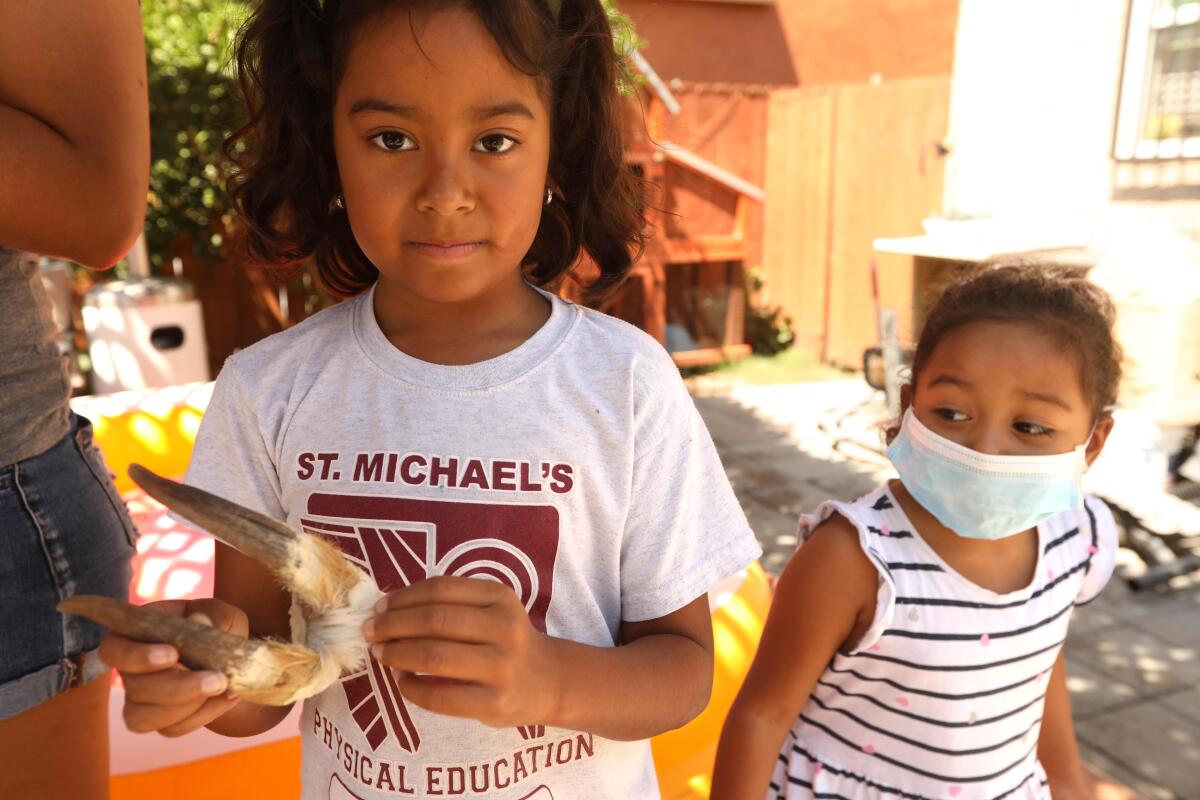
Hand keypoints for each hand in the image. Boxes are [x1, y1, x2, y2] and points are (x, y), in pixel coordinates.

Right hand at [97, 598, 246, 736]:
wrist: (234, 660)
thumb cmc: (220, 629)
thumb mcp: (223, 615)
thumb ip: (212, 616)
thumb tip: (198, 620)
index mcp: (136, 635)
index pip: (114, 649)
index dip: (136, 656)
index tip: (172, 654)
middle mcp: (131, 671)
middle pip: (133, 688)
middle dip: (176, 687)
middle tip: (218, 679)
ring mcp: (142, 700)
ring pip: (143, 718)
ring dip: (186, 707)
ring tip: (224, 688)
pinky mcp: (161, 721)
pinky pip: (172, 728)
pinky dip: (203, 715)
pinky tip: (229, 697)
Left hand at [364, 576, 557, 727]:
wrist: (547, 681)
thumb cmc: (505, 639)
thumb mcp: (491, 609)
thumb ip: (450, 604)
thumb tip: (387, 609)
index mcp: (500, 597)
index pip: (440, 589)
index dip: (403, 597)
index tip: (378, 607)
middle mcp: (504, 628)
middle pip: (434, 621)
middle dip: (393, 625)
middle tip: (370, 632)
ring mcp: (501, 667)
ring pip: (433, 657)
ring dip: (397, 654)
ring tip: (381, 654)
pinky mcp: (493, 703)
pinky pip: (439, 697)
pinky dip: (410, 688)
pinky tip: (401, 681)